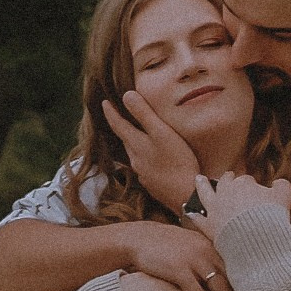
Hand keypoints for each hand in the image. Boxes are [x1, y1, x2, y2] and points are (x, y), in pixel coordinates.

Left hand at [101, 88, 200, 214]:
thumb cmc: (176, 161)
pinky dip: (145, 158)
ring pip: (135, 154)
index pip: (118, 125)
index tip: (104, 103)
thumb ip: (144, 114)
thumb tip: (126, 95)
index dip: (110, 113)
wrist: (186, 196)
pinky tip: (155, 159)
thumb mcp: (161, 132)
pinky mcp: (153, 184)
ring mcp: (143, 174)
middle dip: (122, 128)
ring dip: (134, 143)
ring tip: (139, 136)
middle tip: (121, 117)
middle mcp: (135, 159)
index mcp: (136, 144)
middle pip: (126, 140)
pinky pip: (144, 167)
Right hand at [117, 217, 233, 290]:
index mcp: (212, 245)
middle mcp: (208, 251)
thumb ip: (208, 252)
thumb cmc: (165, 243)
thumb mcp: (191, 242)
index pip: (236, 266)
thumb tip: (222, 263)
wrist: (140, 237)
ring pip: (219, 287)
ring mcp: (194, 260)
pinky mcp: (179, 270)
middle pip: (233, 277)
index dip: (248, 284)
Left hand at [193, 172, 290, 226]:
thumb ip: (282, 185)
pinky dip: (193, 216)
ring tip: (199, 179)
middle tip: (228, 176)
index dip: (251, 186)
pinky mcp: (210, 226)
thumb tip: (279, 183)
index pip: (246, 181)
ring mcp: (216, 209)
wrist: (259, 238)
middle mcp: (226, 193)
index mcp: (243, 184)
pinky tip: (189, 212)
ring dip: (201, 185)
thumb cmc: (273, 216)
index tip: (255, 190)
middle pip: (225, 182)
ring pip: (205, 193)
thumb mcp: (284, 195)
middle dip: (227, 178)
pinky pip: (199, 219)